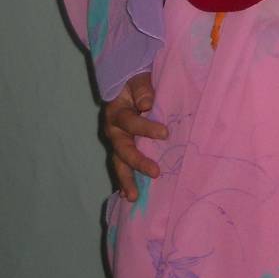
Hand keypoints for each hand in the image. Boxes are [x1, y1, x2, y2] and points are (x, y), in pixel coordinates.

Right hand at [102, 71, 165, 200]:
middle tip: (155, 172)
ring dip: (127, 180)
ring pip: (119, 163)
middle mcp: (113, 130)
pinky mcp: (121, 149)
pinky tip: (129, 196)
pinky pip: (122, 166)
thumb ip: (142, 89)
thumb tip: (147, 104)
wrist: (125, 84)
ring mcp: (116, 142)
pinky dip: (125, 181)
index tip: (165, 133)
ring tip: (133, 197)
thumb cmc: (135, 83)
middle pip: (123, 149)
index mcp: (117, 113)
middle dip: (138, 162)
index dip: (146, 128)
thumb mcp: (138, 80)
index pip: (131, 123)